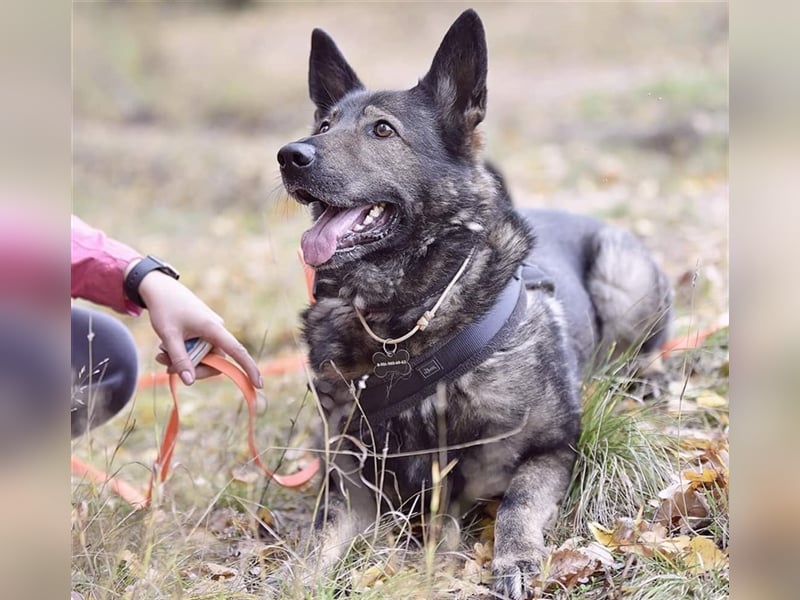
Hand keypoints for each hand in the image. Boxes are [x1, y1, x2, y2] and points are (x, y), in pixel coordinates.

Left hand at [137, 270, 262, 388]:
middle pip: (214, 361)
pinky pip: (198, 348)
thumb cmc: (164, 308)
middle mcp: (216, 329)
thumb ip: (180, 359)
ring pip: (203, 356)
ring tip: (161, 355)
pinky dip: (184, 352)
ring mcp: (209, 329)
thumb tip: (190, 382)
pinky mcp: (202, 329)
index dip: (249, 368)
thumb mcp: (169, 336)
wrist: (158, 286)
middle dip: (193, 368)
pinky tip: (165, 348)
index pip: (237, 352)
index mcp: (214, 329)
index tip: (258, 385)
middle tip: (168, 367)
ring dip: (184, 361)